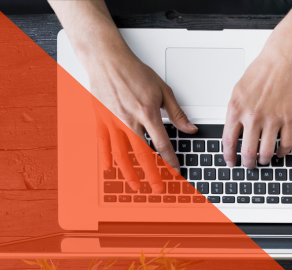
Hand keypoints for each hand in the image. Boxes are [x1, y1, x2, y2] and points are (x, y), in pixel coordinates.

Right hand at [84, 47, 196, 191]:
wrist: (107, 60)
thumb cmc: (133, 71)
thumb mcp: (162, 89)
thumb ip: (176, 112)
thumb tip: (190, 128)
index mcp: (147, 113)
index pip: (162, 143)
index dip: (170, 160)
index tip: (176, 170)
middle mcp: (129, 120)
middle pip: (142, 154)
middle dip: (152, 174)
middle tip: (158, 188)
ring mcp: (113, 121)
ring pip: (122, 153)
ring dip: (130, 172)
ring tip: (136, 185)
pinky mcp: (101, 119)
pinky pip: (103, 143)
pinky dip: (106, 157)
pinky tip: (109, 169)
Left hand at [223, 48, 291, 167]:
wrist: (282, 61)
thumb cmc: (261, 72)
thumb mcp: (238, 91)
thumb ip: (235, 111)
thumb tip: (233, 130)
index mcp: (237, 109)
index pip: (229, 141)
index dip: (229, 156)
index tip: (231, 161)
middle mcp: (253, 116)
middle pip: (248, 151)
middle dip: (247, 163)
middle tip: (249, 164)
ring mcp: (272, 119)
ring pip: (266, 151)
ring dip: (264, 159)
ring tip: (264, 159)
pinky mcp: (289, 119)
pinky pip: (285, 144)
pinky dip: (282, 152)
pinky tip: (279, 152)